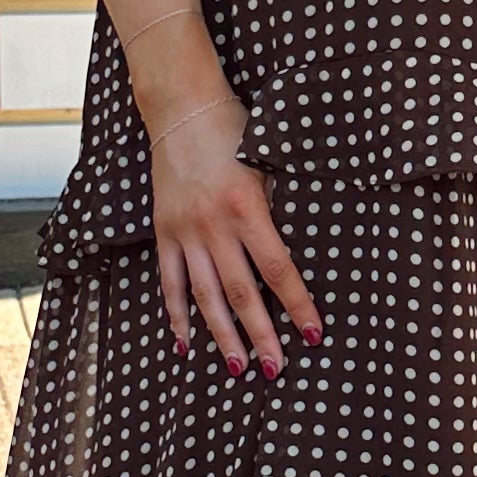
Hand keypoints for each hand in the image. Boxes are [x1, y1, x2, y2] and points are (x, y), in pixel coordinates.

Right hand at [147, 86, 322, 374]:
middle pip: (241, 292)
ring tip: (237, 368)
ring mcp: (185, 231)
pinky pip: (171, 281)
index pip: (278, 268)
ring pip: (205, 296)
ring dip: (222, 335)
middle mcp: (214, 225)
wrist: (181, 107)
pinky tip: (185, 343)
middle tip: (276, 368)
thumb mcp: (266, 163)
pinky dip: (177, 314)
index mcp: (247, 206)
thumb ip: (277, 207)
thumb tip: (295, 251)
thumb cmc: (232, 130)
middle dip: (260, 334)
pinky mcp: (164, 232)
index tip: (312, 333)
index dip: (297, 304)